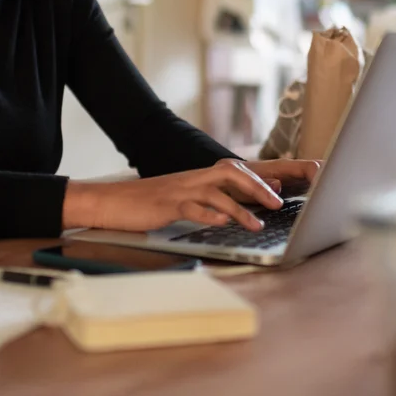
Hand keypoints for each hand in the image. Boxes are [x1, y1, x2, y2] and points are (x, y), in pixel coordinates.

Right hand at [63, 158, 320, 232]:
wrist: (111, 201)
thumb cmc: (148, 204)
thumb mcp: (182, 200)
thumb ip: (207, 201)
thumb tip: (234, 212)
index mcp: (199, 177)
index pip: (237, 171)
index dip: (263, 177)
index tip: (284, 189)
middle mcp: (193, 179)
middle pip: (233, 173)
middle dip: (259, 187)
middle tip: (278, 203)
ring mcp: (180, 190)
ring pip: (217, 191)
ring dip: (240, 208)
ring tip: (257, 224)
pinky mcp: (166, 205)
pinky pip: (191, 207)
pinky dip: (208, 215)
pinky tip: (221, 224)